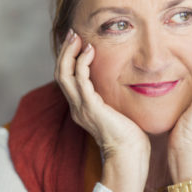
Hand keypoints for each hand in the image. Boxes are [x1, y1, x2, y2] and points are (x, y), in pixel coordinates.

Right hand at [54, 29, 150, 191]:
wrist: (129, 158)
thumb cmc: (131, 140)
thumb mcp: (120, 113)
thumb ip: (116, 100)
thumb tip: (129, 85)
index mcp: (83, 108)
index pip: (68, 78)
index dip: (70, 59)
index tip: (79, 42)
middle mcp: (77, 106)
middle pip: (60, 73)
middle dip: (65, 51)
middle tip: (73, 33)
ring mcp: (81, 107)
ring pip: (64, 74)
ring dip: (70, 52)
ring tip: (77, 37)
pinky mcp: (90, 107)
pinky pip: (80, 79)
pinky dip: (82, 62)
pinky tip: (91, 51)